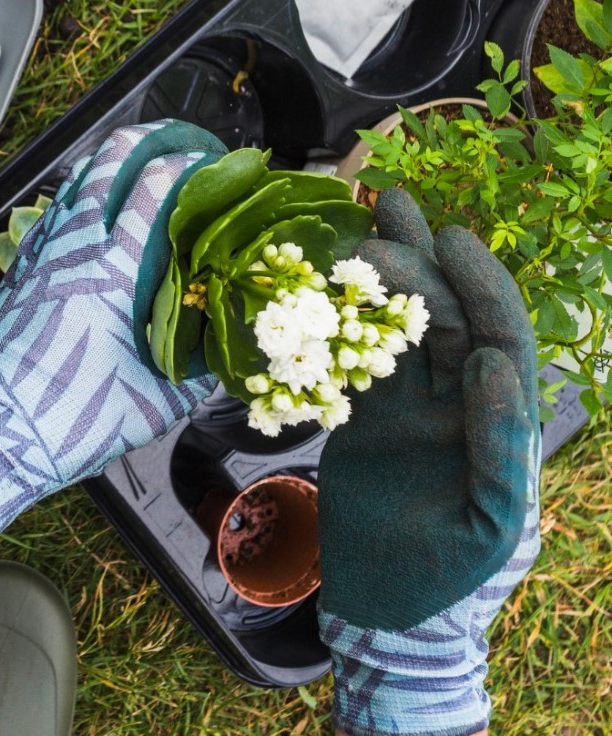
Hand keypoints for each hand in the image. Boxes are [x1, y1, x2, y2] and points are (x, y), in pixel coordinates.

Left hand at [0, 120, 226, 553]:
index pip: (154, 189)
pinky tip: (90, 209)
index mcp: (112, 272)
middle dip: (148, 138)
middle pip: (108, 162)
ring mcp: (38, 255)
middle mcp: (72, 249)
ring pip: (75, 182)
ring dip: (109, 162)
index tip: (215, 160)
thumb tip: (227, 356)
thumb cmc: (66, 422)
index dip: (188, 163)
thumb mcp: (153, 407)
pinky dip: (77, 196)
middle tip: (179, 139)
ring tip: (139, 159)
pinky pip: (52, 214)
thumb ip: (196, 375)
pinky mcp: (18, 272)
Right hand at [317, 189, 539, 735]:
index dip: (479, 285)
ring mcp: (411, 411)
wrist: (388, 615)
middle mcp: (458, 407)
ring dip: (386, 279)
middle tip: (388, 213)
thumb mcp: (489, 524)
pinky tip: (328, 286)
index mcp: (498, 424)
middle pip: (446, 319)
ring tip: (365, 222)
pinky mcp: (366, 422)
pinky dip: (343, 323)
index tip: (450, 239)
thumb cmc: (450, 580)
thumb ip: (499, 445)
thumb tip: (491, 365)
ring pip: (401, 331)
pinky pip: (355, 362)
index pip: (497, 338)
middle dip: (423, 264)